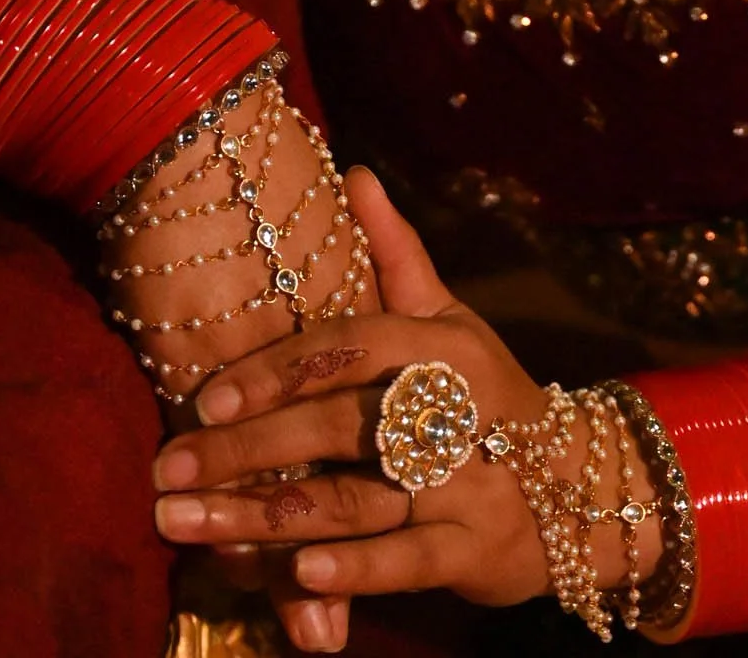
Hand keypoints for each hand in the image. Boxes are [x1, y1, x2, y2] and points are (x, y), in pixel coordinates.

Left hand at [151, 169, 659, 649]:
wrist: (582, 484)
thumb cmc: (490, 393)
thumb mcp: (451, 319)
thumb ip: (397, 254)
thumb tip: (354, 172)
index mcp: (441, 347)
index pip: (349, 346)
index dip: (276, 370)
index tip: (202, 399)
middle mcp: (453, 410)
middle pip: (336, 427)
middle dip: (244, 451)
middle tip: (165, 475)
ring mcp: (466, 483)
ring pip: (354, 500)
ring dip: (265, 519)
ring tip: (188, 529)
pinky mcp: (474, 550)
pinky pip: (406, 561)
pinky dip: (354, 570)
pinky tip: (299, 574)